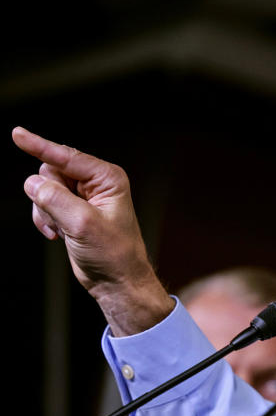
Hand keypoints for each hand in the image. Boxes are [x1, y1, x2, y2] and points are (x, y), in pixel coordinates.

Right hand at [13, 126, 173, 334]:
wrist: (116, 281)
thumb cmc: (114, 254)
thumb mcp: (83, 225)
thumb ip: (55, 199)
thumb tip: (32, 183)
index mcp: (107, 179)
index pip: (67, 157)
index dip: (40, 146)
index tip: (17, 134)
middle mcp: (96, 183)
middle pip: (50, 172)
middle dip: (48, 195)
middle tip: (63, 218)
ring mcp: (82, 197)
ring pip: (43, 188)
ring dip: (46, 211)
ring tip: (63, 230)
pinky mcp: (71, 210)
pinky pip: (43, 203)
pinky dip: (44, 219)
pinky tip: (58, 234)